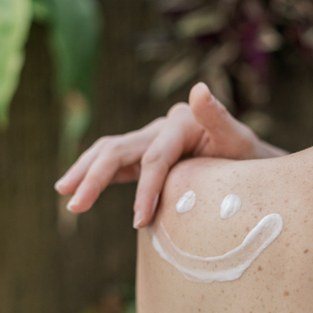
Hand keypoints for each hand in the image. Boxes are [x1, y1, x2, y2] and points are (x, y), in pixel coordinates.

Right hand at [54, 82, 286, 227]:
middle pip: (118, 149)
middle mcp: (160, 128)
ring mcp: (150, 140)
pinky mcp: (145, 155)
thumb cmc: (247, 158)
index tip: (139, 222)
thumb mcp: (240, 140)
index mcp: (180, 123)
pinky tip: (79, 189)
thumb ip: (219, 118)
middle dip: (94, 177)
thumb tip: (198, 90)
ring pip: (108, 152)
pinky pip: (116, 163)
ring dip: (84, 172)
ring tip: (64, 193)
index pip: (154, 159)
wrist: (249, 163)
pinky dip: (96, 174)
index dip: (145, 190)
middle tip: (74, 205)